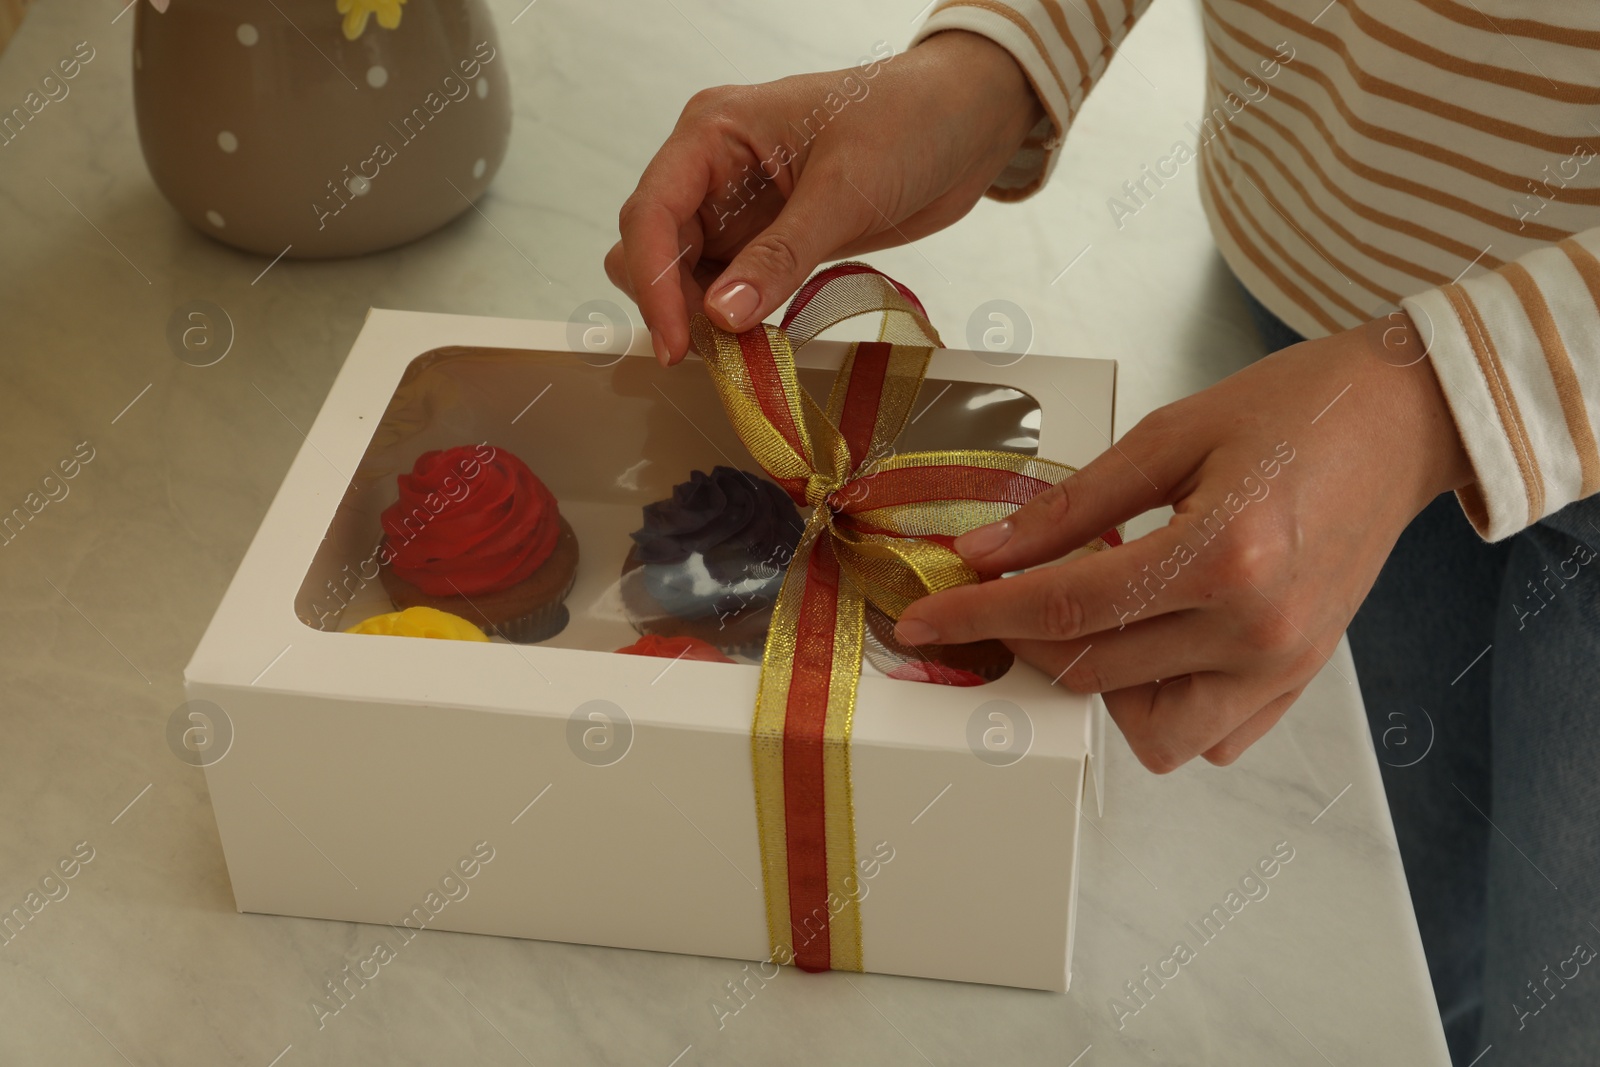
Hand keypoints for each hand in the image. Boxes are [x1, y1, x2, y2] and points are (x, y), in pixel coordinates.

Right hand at [606, 31, 1042, 364]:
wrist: (967, 123)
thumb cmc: (910, 120)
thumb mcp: (845, 188)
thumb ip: (782, 255)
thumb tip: (722, 315)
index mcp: (714, 132)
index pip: (651, 213)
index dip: (653, 282)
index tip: (677, 342)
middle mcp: (713, 170)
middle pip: (654, 249)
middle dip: (674, 304)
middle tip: (717, 356)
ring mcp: (738, 209)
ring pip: (685, 277)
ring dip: (702, 320)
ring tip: (742, 358)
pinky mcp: (768, 242)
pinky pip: (729, 291)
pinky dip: (735, 322)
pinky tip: (758, 346)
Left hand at [894, 316, 1475, 772]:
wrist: (1402, 421)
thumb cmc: (1295, 411)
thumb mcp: (1169, 435)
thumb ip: (1070, 507)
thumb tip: (985, 554)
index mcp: (1225, 552)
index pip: (1065, 605)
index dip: (980, 613)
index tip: (926, 617)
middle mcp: (1257, 627)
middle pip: (1094, 670)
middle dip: (1022, 639)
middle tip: (998, 594)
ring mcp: (1284, 665)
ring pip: (1150, 730)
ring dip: (1099, 685)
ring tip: (1096, 615)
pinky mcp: (1300, 680)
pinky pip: (1209, 737)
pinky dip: (1162, 705)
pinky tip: (1152, 641)